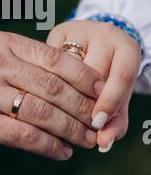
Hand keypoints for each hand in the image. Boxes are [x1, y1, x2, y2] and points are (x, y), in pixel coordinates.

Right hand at [0, 31, 103, 159]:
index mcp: (5, 44)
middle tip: (98, 119)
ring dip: (70, 129)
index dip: (83, 75)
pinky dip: (48, 146)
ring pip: (42, 113)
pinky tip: (62, 152)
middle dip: (82, 106)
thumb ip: (27, 59)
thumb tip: (71, 74)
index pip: (54, 58)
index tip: (100, 89)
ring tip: (86, 139)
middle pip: (53, 87)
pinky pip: (24, 136)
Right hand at [47, 20, 141, 151]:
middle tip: (76, 127)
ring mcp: (77, 31)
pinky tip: (47, 101)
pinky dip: (48, 86)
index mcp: (126, 46)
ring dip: (62, 98)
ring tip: (61, 119)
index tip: (97, 124)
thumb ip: (115, 120)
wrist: (92, 46)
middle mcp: (103, 33)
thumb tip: (103, 143)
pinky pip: (49, 64)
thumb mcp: (117, 95)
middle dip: (83, 104)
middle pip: (91, 74)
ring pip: (66, 69)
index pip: (121, 75)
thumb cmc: (109, 76)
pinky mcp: (55, 33)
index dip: (110, 102)